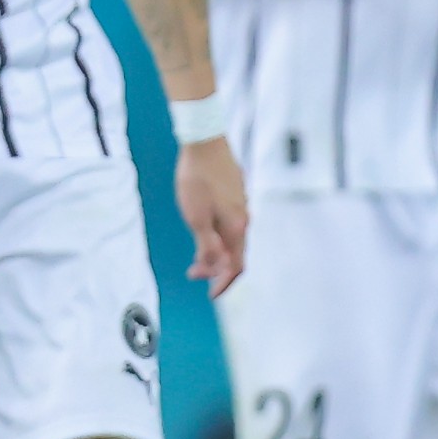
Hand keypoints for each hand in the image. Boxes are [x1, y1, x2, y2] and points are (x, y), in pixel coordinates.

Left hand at [176, 137, 248, 296]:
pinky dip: (217, 236)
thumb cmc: (197, 180)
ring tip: (195, 255)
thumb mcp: (196, 217)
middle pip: (235, 253)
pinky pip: (230, 225)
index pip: (236, 265)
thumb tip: (214, 265)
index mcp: (236, 227)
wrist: (205, 144)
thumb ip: (207, 244)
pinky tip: (203, 231)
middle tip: (193, 273)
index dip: (224, 283)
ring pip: (232, 239)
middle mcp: (244, 219)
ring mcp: (241, 206)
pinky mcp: (236, 196)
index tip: (212, 294)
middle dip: (215, 269)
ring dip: (215, 252)